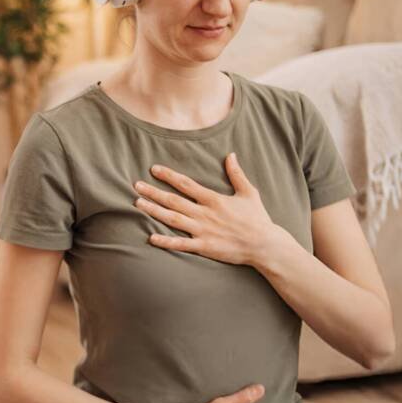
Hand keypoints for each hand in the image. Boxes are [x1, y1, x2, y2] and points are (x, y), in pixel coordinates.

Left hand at [133, 153, 278, 265]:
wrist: (265, 245)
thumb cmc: (257, 219)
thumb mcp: (249, 193)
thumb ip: (237, 174)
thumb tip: (231, 154)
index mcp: (214, 199)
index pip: (186, 184)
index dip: (169, 176)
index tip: (154, 169)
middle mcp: (205, 213)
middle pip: (174, 200)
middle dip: (153, 192)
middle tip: (136, 186)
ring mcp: (203, 231)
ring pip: (173, 219)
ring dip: (154, 211)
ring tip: (138, 204)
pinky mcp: (204, 247)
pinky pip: (182, 244)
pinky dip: (166, 241)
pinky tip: (151, 238)